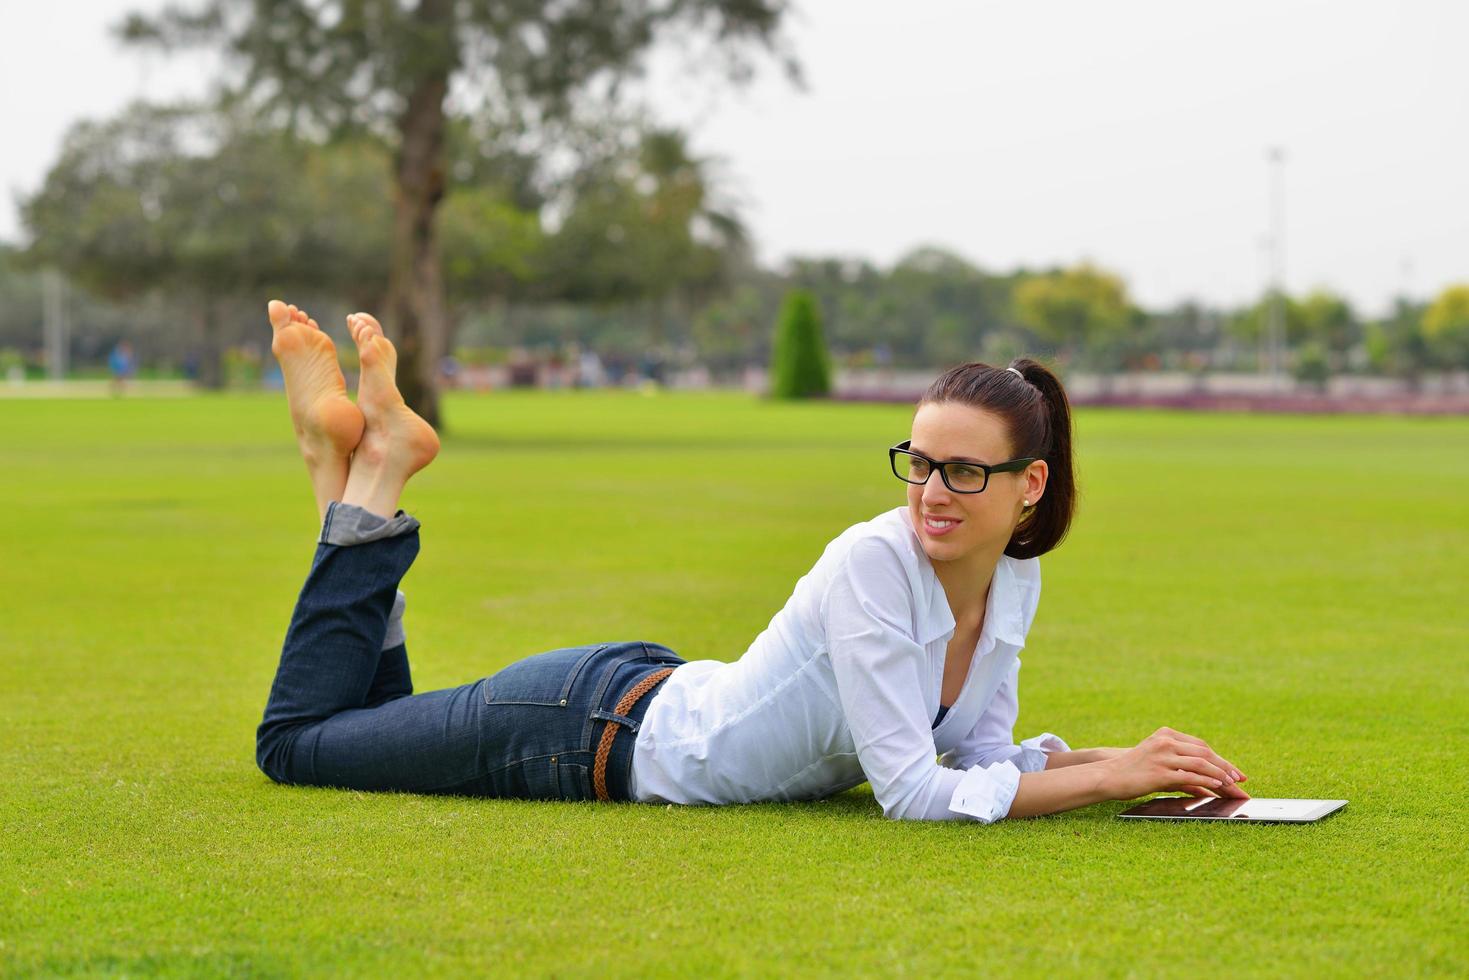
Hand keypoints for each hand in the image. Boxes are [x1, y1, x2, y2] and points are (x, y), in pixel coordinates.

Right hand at [1099, 726, 1249, 800]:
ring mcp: (1162, 756)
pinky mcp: (1159, 772)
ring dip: (1221, 776)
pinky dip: (1207, 782)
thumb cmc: (1133, 772)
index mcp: (1166, 735)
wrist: (1108, 776)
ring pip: (1201, 764)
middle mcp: (1166, 742)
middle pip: (1205, 753)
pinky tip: (1217, 788)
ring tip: (1233, 787)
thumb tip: (1209, 787)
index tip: (1236, 773)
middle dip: (1226, 768)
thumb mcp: (1159, 764)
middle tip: (1241, 781)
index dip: (1222, 760)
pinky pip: (1189, 776)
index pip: (1201, 746)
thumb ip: (1184, 771)